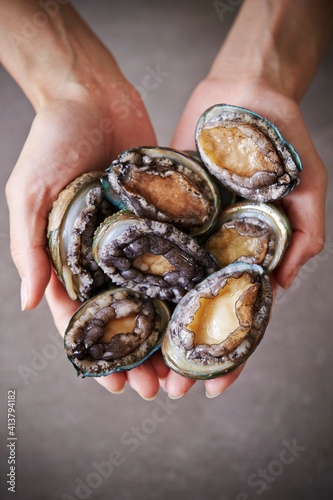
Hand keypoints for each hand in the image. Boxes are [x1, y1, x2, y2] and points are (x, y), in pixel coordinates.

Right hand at [6, 74, 169, 398]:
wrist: (90, 92)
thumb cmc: (51, 141)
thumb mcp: (29, 195)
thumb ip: (30, 248)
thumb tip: (27, 304)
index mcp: (69, 257)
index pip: (82, 318)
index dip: (98, 353)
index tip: (115, 385)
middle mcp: (105, 253)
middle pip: (125, 315)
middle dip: (139, 353)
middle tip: (158, 388)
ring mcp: (137, 236)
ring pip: (155, 294)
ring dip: (167, 330)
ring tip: (183, 365)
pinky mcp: (164, 215)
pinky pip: (177, 255)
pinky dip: (188, 284)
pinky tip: (203, 310)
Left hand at [162, 76, 327, 397]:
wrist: (245, 92)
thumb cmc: (284, 140)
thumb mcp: (308, 188)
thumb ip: (304, 235)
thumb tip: (284, 285)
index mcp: (251, 258)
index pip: (240, 319)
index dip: (231, 357)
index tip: (214, 390)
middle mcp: (217, 253)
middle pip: (198, 315)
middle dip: (182, 354)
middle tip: (164, 389)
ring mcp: (189, 235)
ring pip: (167, 290)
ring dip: (153, 329)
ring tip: (136, 362)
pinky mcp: (163, 212)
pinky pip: (146, 247)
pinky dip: (133, 276)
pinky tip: (118, 305)